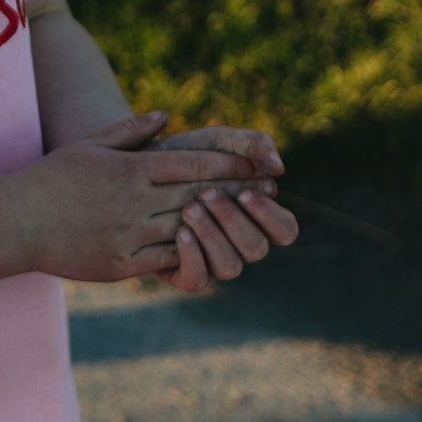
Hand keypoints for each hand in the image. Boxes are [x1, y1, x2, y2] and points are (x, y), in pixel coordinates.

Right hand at [16, 109, 265, 283]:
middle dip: (234, 193)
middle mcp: (135, 202)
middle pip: (199, 195)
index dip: (229, 164)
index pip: (194, 163)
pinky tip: (204, 250)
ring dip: (215, 225)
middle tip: (264, 192)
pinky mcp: (119, 265)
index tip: (255, 164)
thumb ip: (130, 131)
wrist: (14, 224)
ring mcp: (128, 235)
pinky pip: (164, 260)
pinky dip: (188, 254)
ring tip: (240, 222)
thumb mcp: (89, 146)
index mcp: (131, 170)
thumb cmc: (50, 180)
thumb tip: (167, 116)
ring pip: (187, 229)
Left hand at [148, 126, 298, 291]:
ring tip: (189, 208)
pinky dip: (193, 258)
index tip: (247, 191)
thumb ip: (255, 144)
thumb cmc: (185, 154)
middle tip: (206, 193)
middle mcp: (238, 243)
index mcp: (256, 217)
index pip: (285, 230)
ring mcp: (211, 260)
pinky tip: (180, 231)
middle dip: (233, 221)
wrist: (136, 166)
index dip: (270, 215)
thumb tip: (279, 169)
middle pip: (256, 249)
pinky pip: (197, 280)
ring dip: (213, 237)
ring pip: (230, 267)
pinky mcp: (181, 271)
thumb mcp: (220, 141)